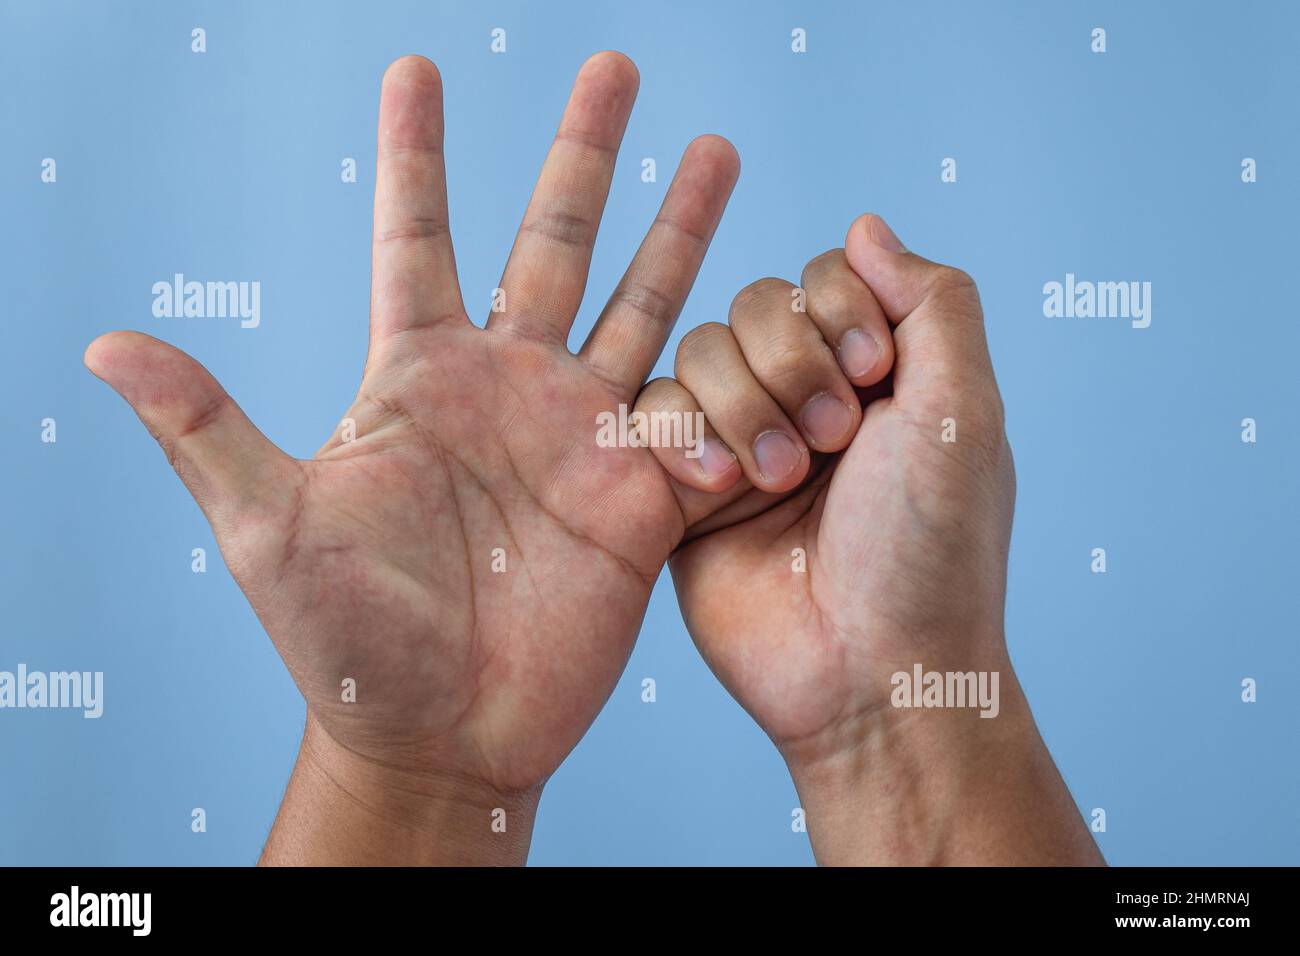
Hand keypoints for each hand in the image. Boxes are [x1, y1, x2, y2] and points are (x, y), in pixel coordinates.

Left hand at [84, 53, 738, 862]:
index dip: (416, 152)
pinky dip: (736, 371)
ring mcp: (580, 435)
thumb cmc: (344, 641)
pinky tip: (778, 318)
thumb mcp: (266, 526)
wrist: (442, 734)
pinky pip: (699, 411)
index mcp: (419, 378)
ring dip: (679, 227)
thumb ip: (206, 428)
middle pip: (553, 242)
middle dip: (583, 153)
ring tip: (716, 149)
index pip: (416, 238)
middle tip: (615, 64)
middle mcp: (508, 388)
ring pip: (642, 303)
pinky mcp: (643, 492)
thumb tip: (101, 343)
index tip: (416, 66)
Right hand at [639, 214, 1101, 863]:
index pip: (822, 278)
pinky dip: (680, 436)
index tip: (874, 381)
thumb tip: (864, 224)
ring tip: (777, 481)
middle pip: (752, 304)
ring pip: (696, 350)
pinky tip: (718, 488)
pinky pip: (648, 413)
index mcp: (873, 377)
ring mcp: (738, 442)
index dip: (837, 313)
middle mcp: (802, 399)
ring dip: (741, 406)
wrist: (871, 675)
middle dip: (791, 366)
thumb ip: (932, 302)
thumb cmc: (932, 552)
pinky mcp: (682, 490)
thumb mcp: (963, 412)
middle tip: (831, 443)